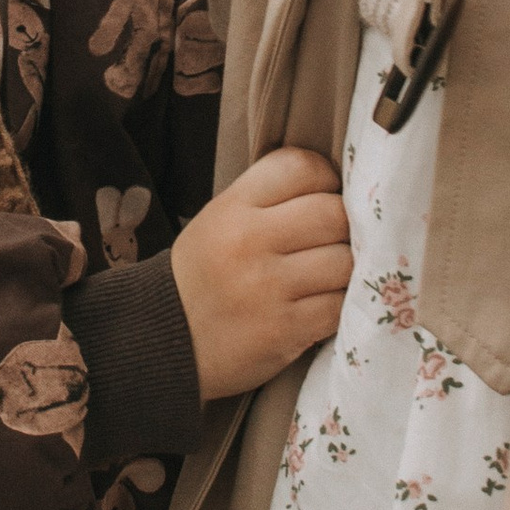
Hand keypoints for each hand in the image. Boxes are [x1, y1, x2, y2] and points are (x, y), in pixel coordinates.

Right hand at [170, 150, 352, 401]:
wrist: (164, 343)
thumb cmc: (203, 278)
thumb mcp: (218, 221)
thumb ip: (269, 201)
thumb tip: (337, 190)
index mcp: (232, 207)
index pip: (301, 166)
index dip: (324, 179)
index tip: (323, 197)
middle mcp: (248, 241)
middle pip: (332, 213)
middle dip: (343, 227)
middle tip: (332, 242)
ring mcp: (267, 287)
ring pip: (344, 261)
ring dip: (345, 271)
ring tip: (327, 278)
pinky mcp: (284, 329)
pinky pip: (338, 306)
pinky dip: (339, 307)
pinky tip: (321, 307)